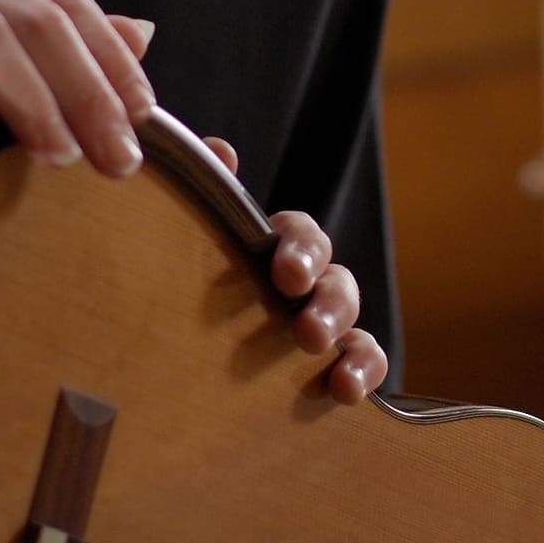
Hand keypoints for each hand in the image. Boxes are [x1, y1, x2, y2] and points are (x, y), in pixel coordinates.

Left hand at [203, 136, 387, 404]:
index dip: (300, 249)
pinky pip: (366, 361)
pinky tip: (347, 391)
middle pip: (333, 277)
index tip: (286, 277)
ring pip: (352, 317)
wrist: (176, 350)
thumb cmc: (190, 277)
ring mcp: (325, 321)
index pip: (300, 234)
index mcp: (273, 246)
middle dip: (326, 301)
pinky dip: (365, 371)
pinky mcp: (335, 362)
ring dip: (348, 340)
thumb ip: (208, 191)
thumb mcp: (191, 232)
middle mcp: (306, 281)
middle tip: (306, 330)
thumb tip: (222, 151)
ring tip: (332, 370)